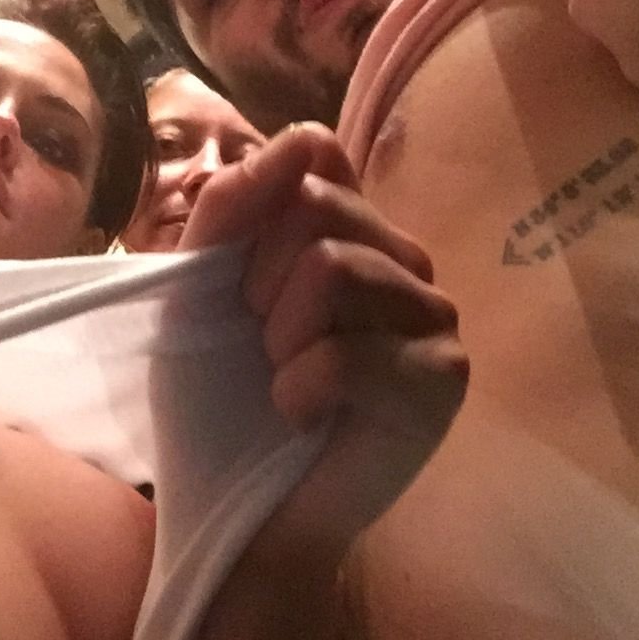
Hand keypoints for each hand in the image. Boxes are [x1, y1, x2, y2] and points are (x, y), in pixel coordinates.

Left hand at [181, 123, 466, 557]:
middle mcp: (405, 257)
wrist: (235, 505)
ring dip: (277, 341)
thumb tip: (297, 135)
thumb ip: (234, 205)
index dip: (255, 209)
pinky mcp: (442, 380)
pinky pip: (350, 354)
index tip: (236, 278)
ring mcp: (434, 316)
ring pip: (335, 269)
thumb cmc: (216, 394)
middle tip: (261, 345)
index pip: (315, 151)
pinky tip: (302, 417)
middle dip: (257, 285)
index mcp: (352, 224)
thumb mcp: (196, 286)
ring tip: (283, 380)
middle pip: (317, 208)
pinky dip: (298, 392)